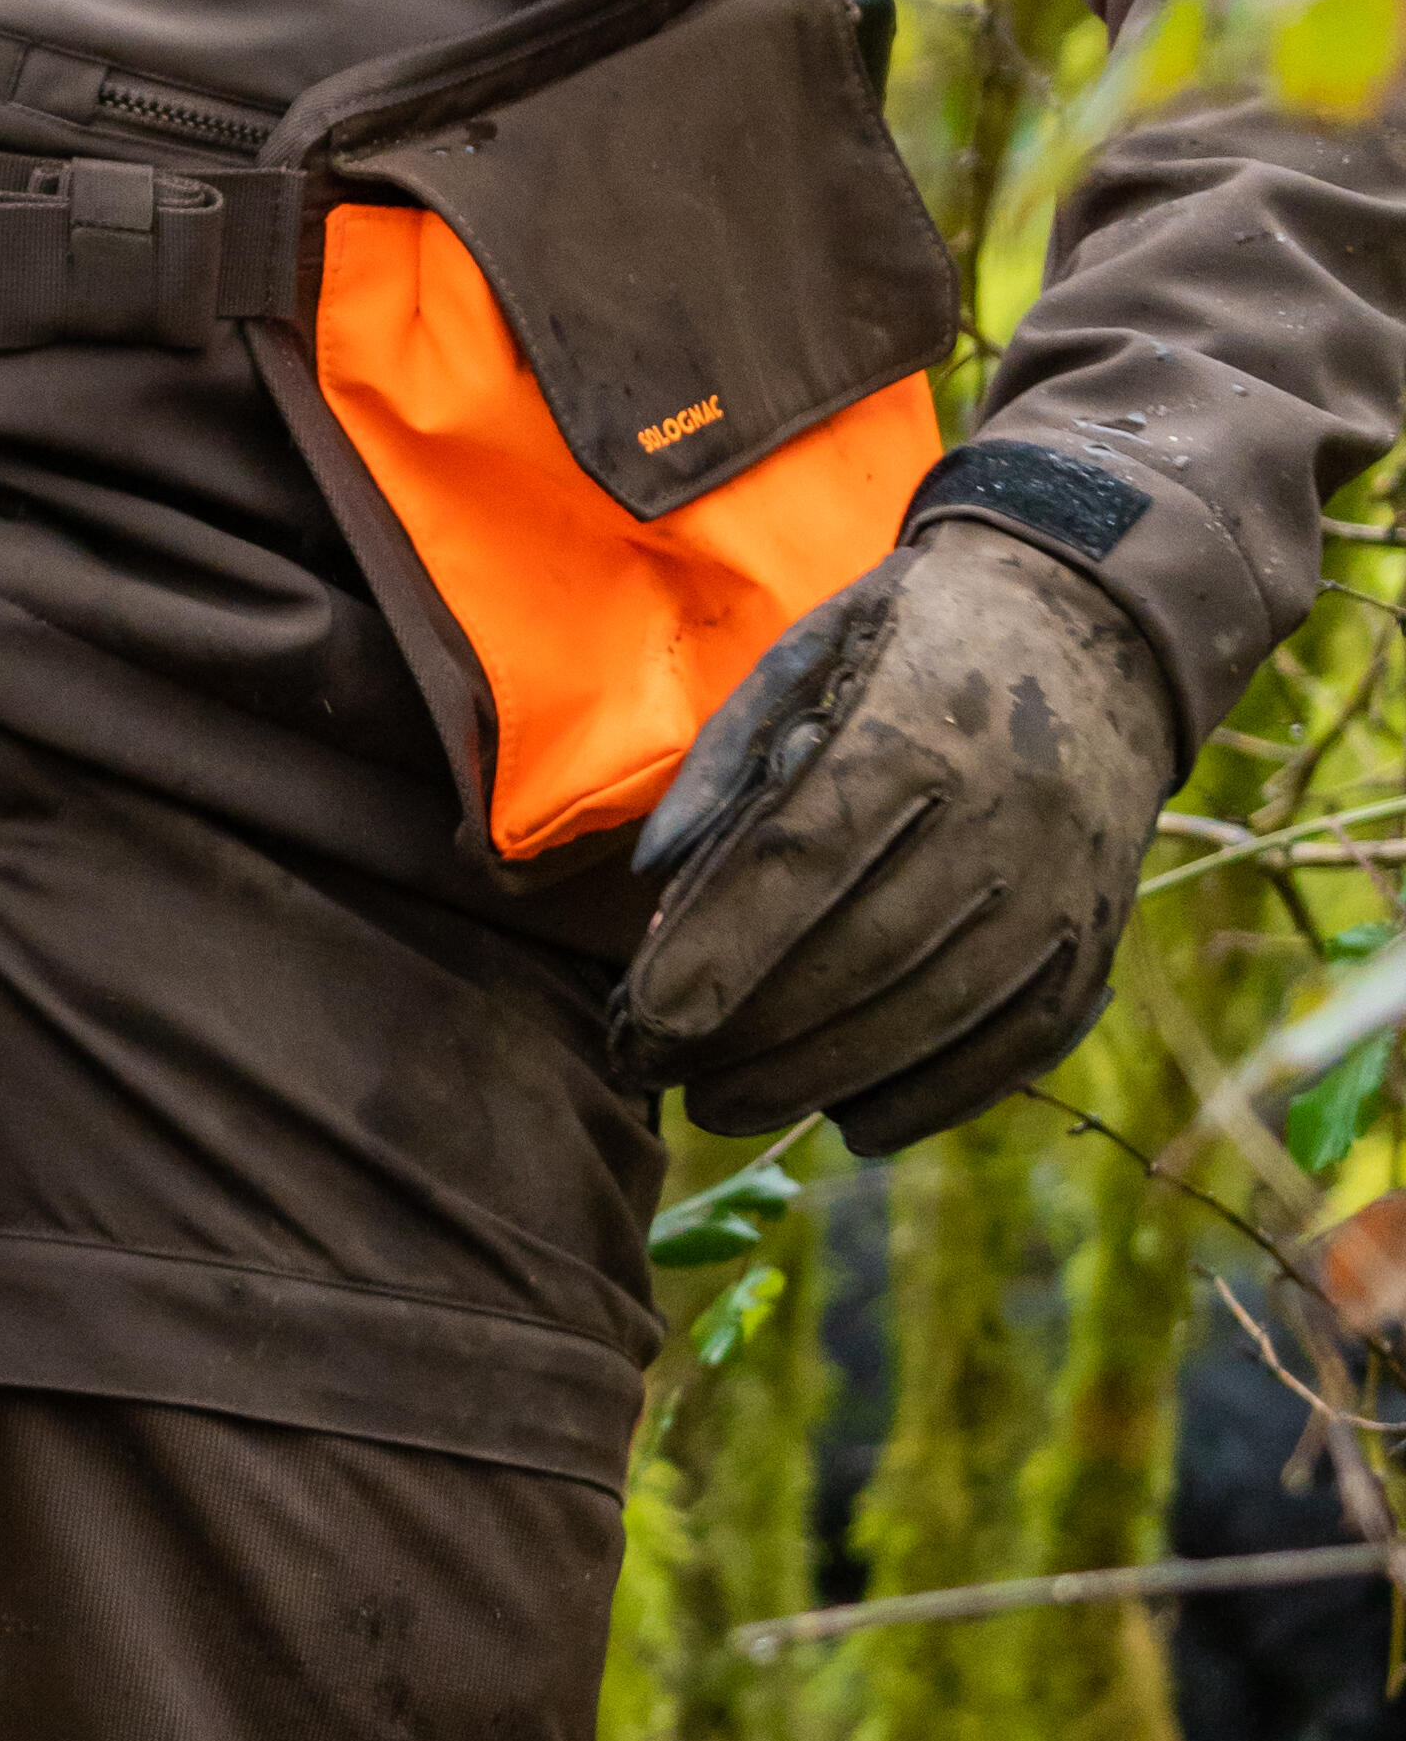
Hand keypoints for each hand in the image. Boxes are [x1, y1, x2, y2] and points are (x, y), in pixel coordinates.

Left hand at [620, 515, 1176, 1154]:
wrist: (1095, 621)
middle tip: (658, 1073)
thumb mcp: (810, 652)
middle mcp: (1004, 812)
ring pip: (934, 1014)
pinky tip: (852, 1119)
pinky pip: (1017, 1042)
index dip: (717, 953)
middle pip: (861, 956)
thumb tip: (652, 883)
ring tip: (725, 1105)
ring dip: (819, 1079)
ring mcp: (1063, 882)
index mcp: (919, 726)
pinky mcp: (1099, 932)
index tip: (641, 1020)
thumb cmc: (914, 640)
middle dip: (748, 1036)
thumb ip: (727, 765)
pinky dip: (932, 1095)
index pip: (802, 862)